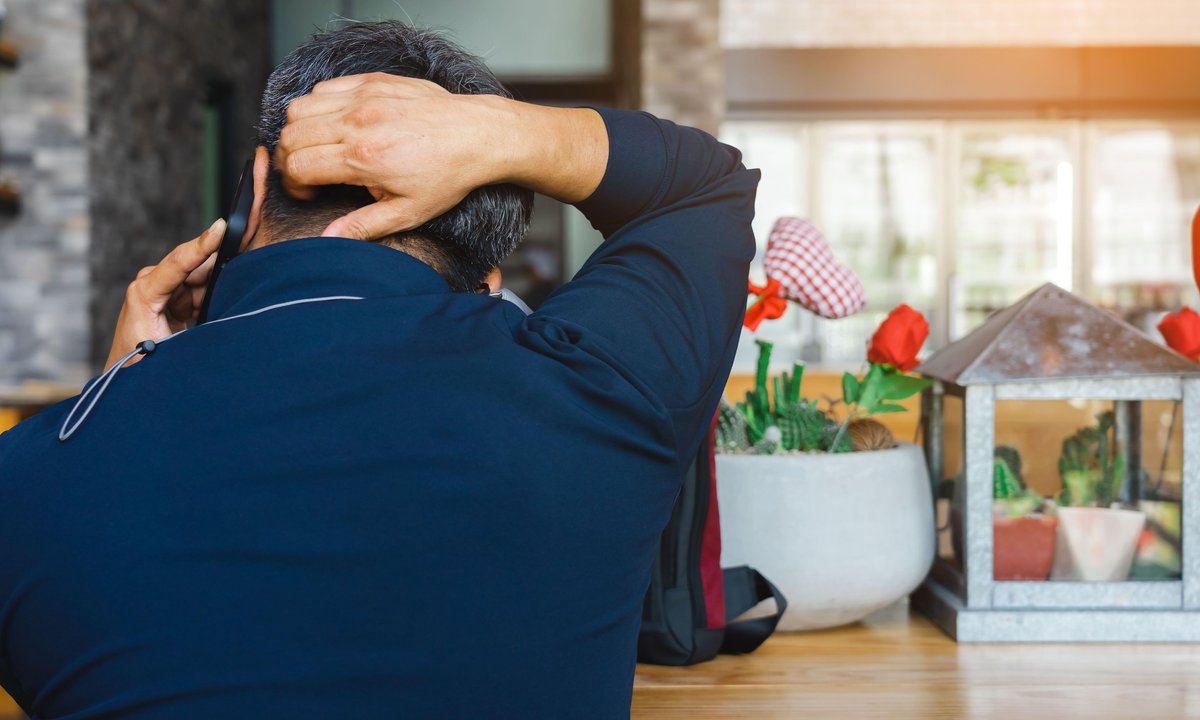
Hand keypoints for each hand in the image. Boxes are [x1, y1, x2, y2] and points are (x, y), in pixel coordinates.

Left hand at [105, 219, 224, 368]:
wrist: (126, 380)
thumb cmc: (140, 364)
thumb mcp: (170, 348)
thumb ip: (196, 328)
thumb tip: (226, 309)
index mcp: (144, 293)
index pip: (179, 262)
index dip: (203, 244)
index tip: (222, 227)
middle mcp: (152, 284)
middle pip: (197, 266)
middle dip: (222, 263)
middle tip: (250, 256)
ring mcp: (164, 290)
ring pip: (204, 278)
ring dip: (222, 285)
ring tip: (233, 297)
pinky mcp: (174, 299)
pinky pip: (203, 290)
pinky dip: (217, 295)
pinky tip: (225, 302)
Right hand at [276, 73, 606, 240]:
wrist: (479, 136)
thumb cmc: (448, 176)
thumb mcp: (408, 212)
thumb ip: (363, 225)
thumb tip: (329, 238)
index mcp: (364, 159)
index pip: (298, 166)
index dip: (293, 184)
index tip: (308, 191)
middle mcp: (359, 124)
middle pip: (291, 136)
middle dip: (289, 158)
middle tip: (307, 172)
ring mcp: (365, 98)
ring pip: (301, 107)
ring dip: (300, 130)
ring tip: (319, 147)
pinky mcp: (374, 82)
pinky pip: (325, 88)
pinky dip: (319, 105)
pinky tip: (336, 124)